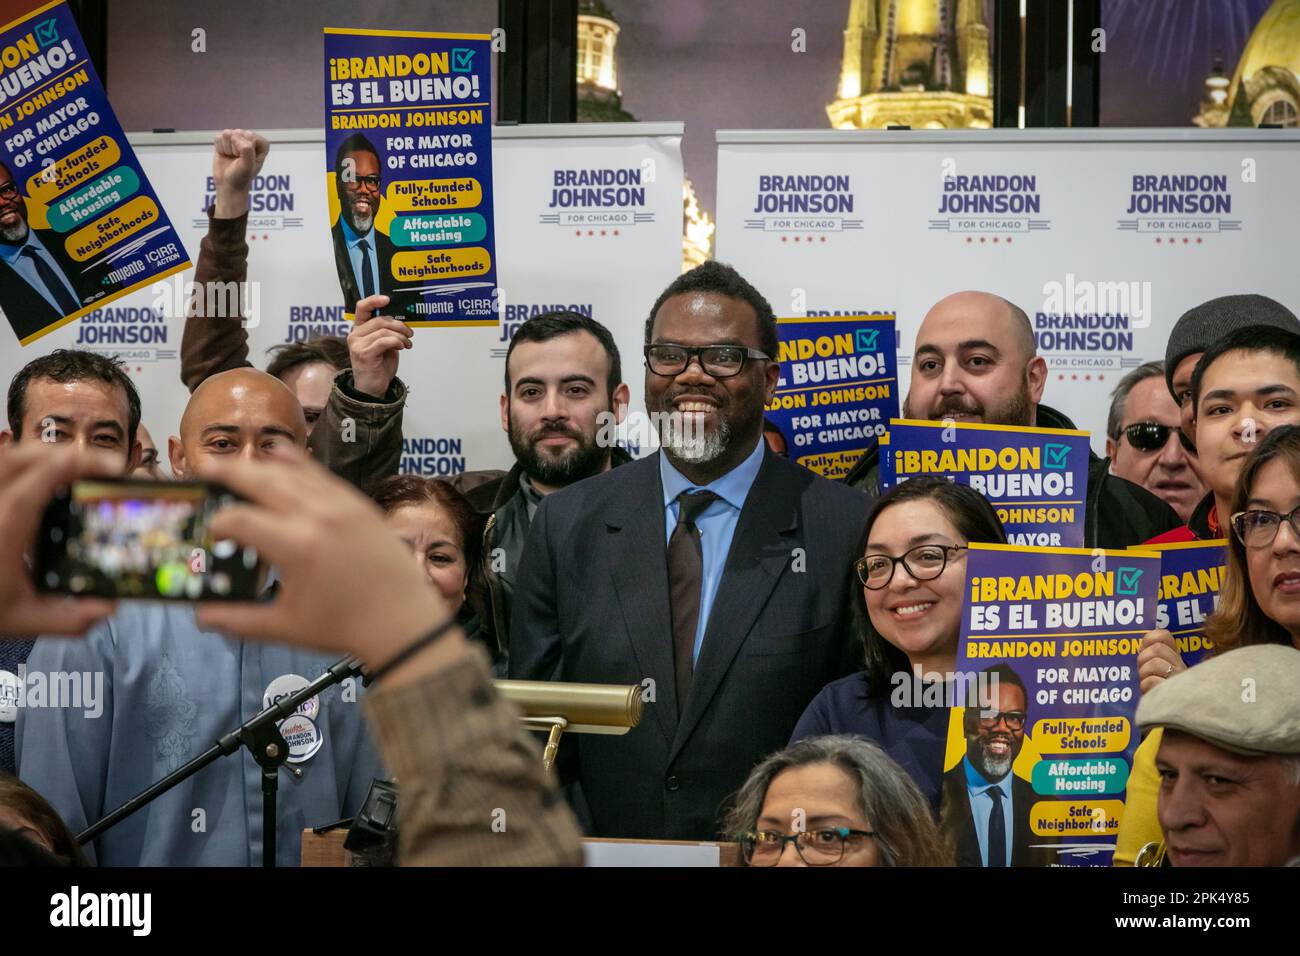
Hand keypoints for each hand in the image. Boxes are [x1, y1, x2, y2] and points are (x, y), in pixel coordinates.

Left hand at [0, 444, 114, 635]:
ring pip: (4, 458)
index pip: (34, 486)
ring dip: (39, 456)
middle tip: (95, 465)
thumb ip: (67, 617)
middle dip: (60, 454)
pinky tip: (37, 477)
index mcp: (2, 531)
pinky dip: (20, 464)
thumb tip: (108, 607)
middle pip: (18, 459)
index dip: (70, 467)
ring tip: (69, 466)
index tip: (105, 467)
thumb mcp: (21, 619)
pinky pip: (0, 469)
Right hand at [194, 452, 463, 679]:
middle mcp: (318, 516)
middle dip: (229, 472)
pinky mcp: (359, 504)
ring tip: (235, 464)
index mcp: (297, 546)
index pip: (241, 521)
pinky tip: (280, 454)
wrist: (402, 621)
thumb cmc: (345, 626)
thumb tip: (201, 616)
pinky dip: (298, 463)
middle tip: (205, 467)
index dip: (218, 522)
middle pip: (262, 480)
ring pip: (292, 472)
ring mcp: (342, 505)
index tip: (209, 528)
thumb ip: (238, 620)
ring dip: (260, 465)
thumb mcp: (286, 627)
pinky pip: (322, 474)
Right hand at [212, 128, 269, 217]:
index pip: (251, 136)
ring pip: (227, 133)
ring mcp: (237, 138)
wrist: (229, 184)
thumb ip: (246, 149)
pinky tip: (225, 155)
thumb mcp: (248, 165)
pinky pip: (218, 137)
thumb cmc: (242, 176)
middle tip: (238, 159)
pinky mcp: (225, 140)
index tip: (246, 160)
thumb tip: (235, 137)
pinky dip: (220, 148)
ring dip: (227, 148)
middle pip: (238, 132)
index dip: (246, 148)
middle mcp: (250, 139)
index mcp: (261, 144)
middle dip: (235, 148)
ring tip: (232, 157)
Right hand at [349, 294, 410, 397]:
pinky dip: (397, 342)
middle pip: (380, 320)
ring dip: (402, 336)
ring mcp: (357, 344)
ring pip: (385, 330)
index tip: (388, 299)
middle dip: (400, 325)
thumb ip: (386, 331)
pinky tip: (402, 347)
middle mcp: (355, 335)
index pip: (362, 308)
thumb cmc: (379, 366)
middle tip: (410, 333)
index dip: (374, 300)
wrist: (373, 388)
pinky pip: (385, 341)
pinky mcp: (364, 354)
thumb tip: (401, 321)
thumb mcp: (384, 344)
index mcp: (359, 329)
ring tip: (407, 343)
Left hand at [1138, 629, 1185, 693]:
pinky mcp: (1174, 695)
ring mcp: (1179, 681)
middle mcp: (1181, 667)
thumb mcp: (1157, 674)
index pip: (1163, 635)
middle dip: (1143, 660)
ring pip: (1154, 663)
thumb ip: (1152, 657)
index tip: (1146, 649)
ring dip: (1145, 675)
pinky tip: (1154, 695)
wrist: (1177, 725)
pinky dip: (1148, 687)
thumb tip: (1143, 641)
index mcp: (1176, 659)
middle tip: (1146, 673)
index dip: (1150, 639)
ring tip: (1150, 685)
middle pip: (1156, 649)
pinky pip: (1151, 682)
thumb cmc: (1164, 697)